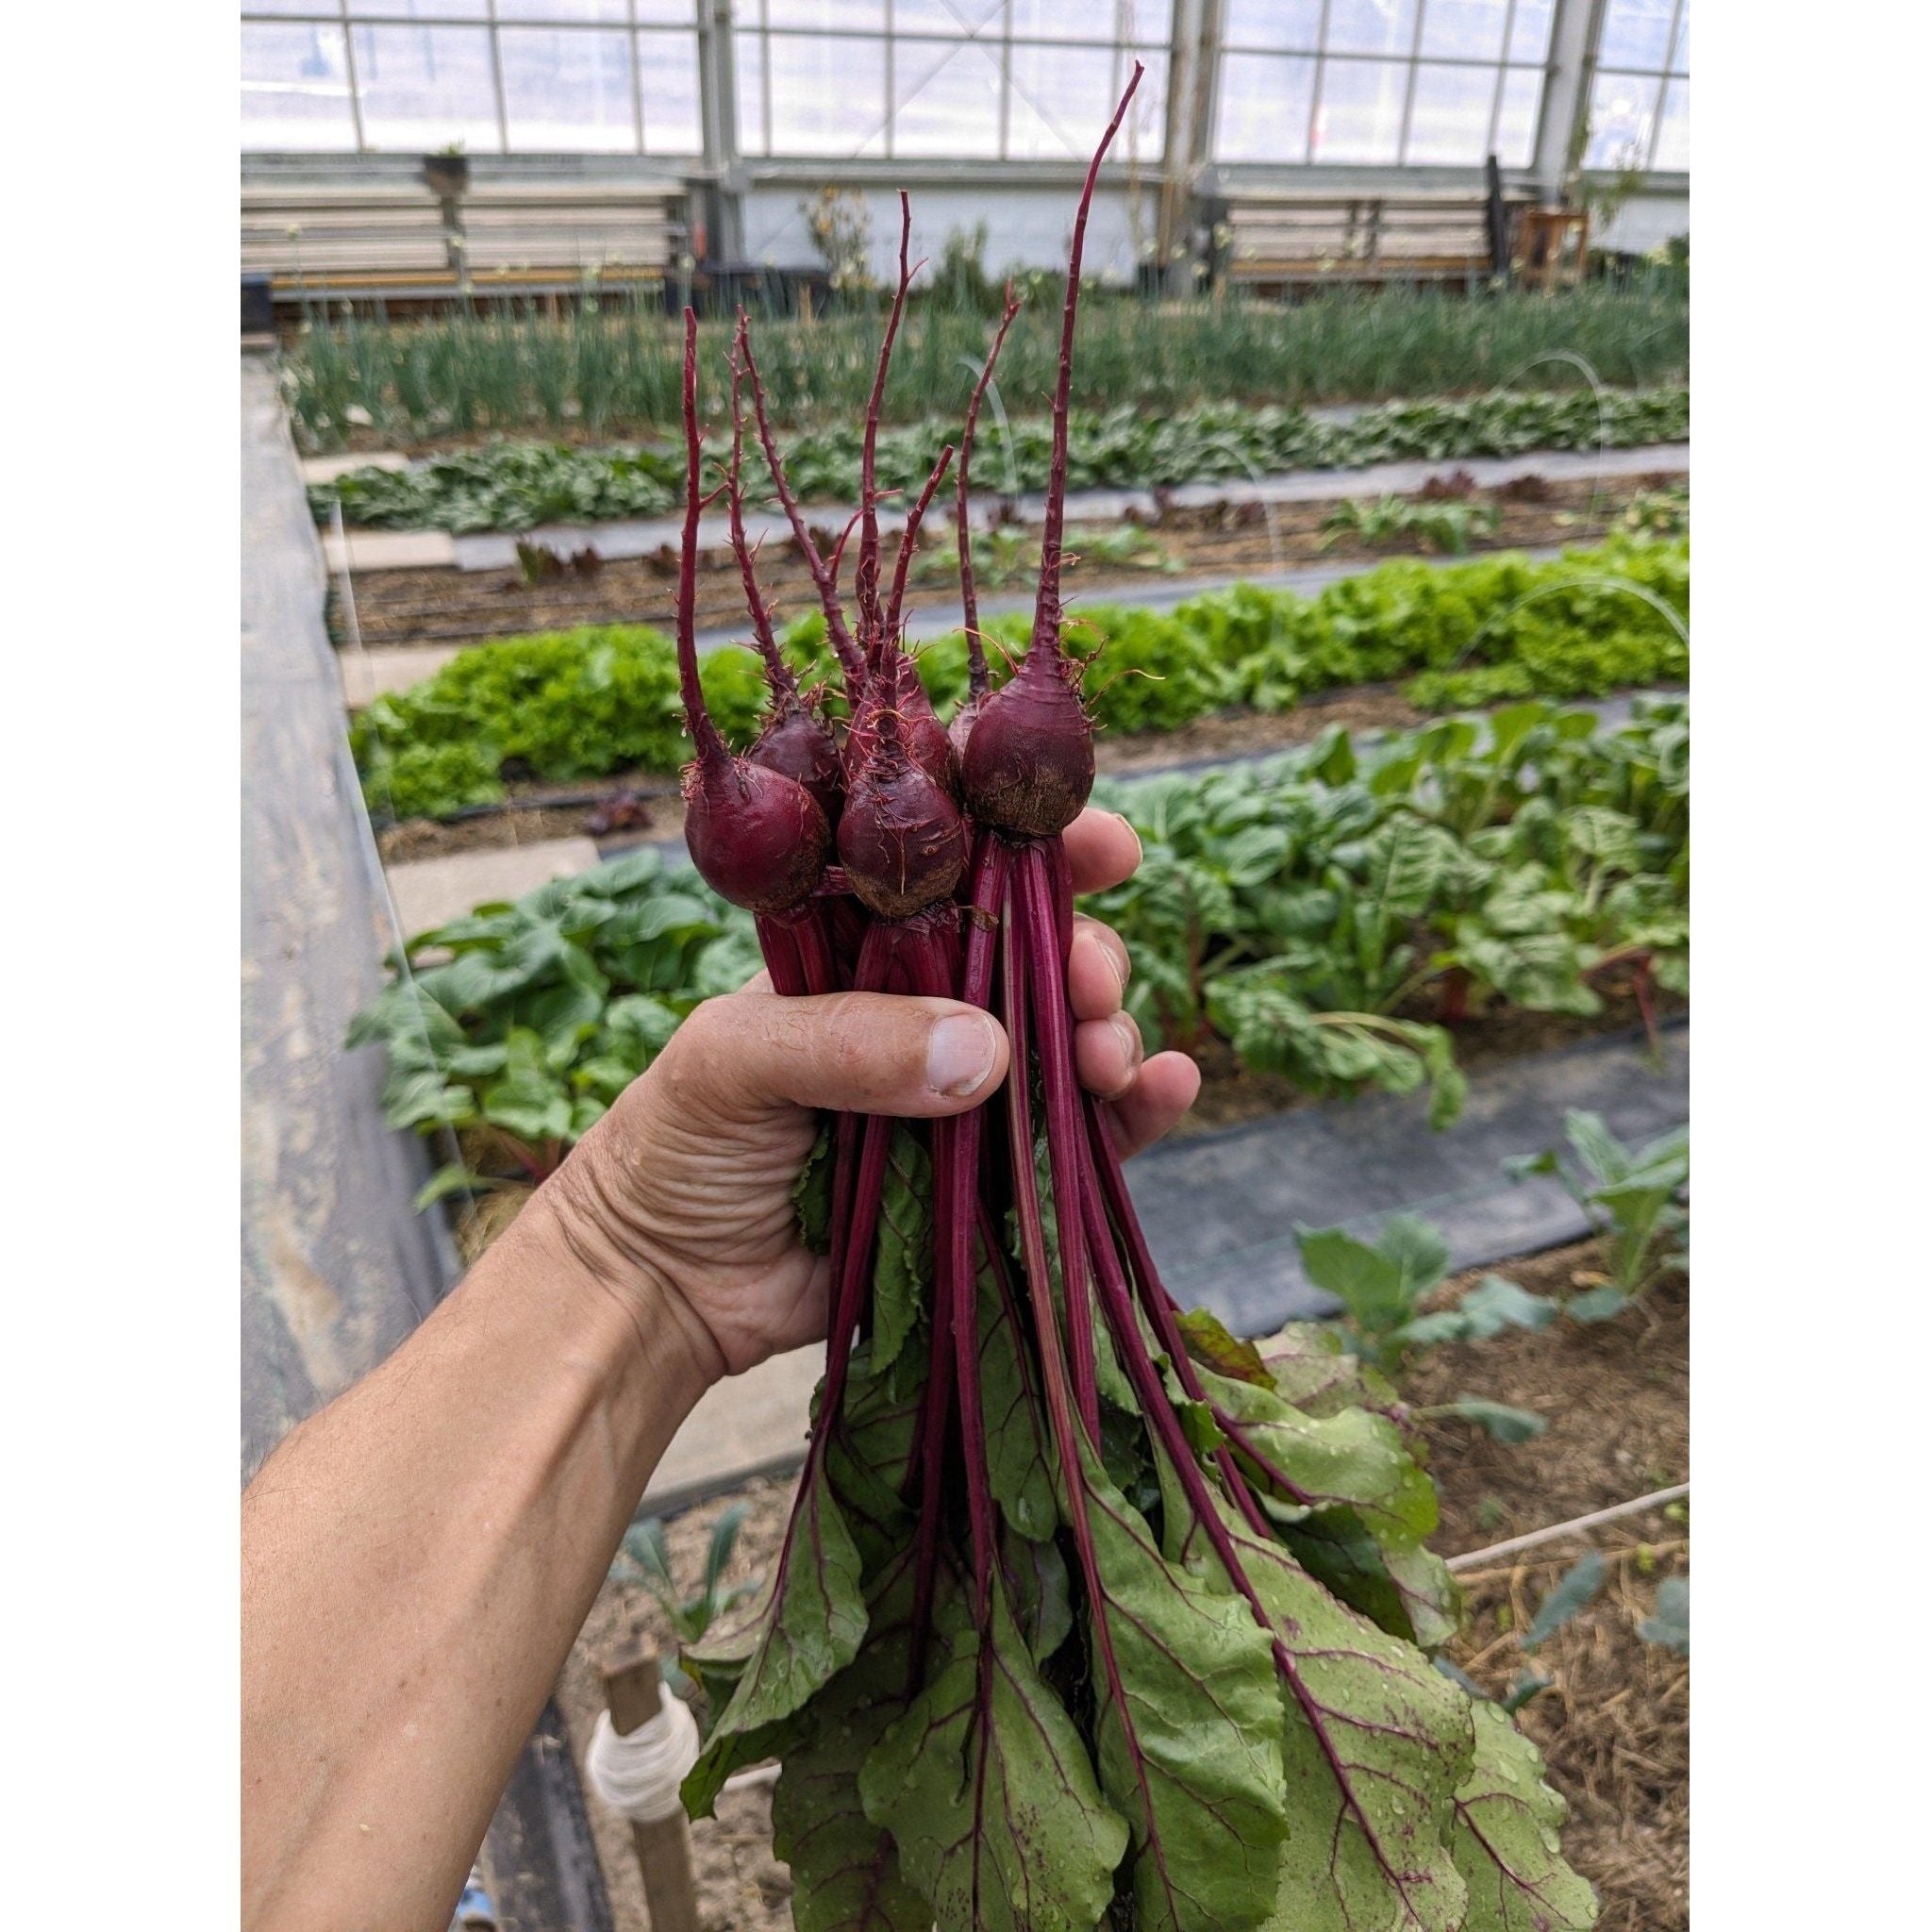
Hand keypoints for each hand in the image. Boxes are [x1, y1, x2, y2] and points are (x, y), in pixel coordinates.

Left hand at [542, 807, 1200, 1382]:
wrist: (665, 1286)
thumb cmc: (676, 1146)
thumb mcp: (734, 1061)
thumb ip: (848, 1043)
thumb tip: (986, 1053)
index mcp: (863, 952)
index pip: (963, 875)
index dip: (1038, 848)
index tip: (1102, 844)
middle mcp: (927, 1011)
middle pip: (1039, 954)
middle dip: (1086, 952)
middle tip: (1086, 985)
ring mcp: (965, 1097)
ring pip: (1071, 1041)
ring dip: (1111, 1032)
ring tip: (1107, 1057)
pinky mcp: (992, 1181)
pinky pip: (1083, 1139)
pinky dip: (1139, 1113)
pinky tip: (1169, 1088)